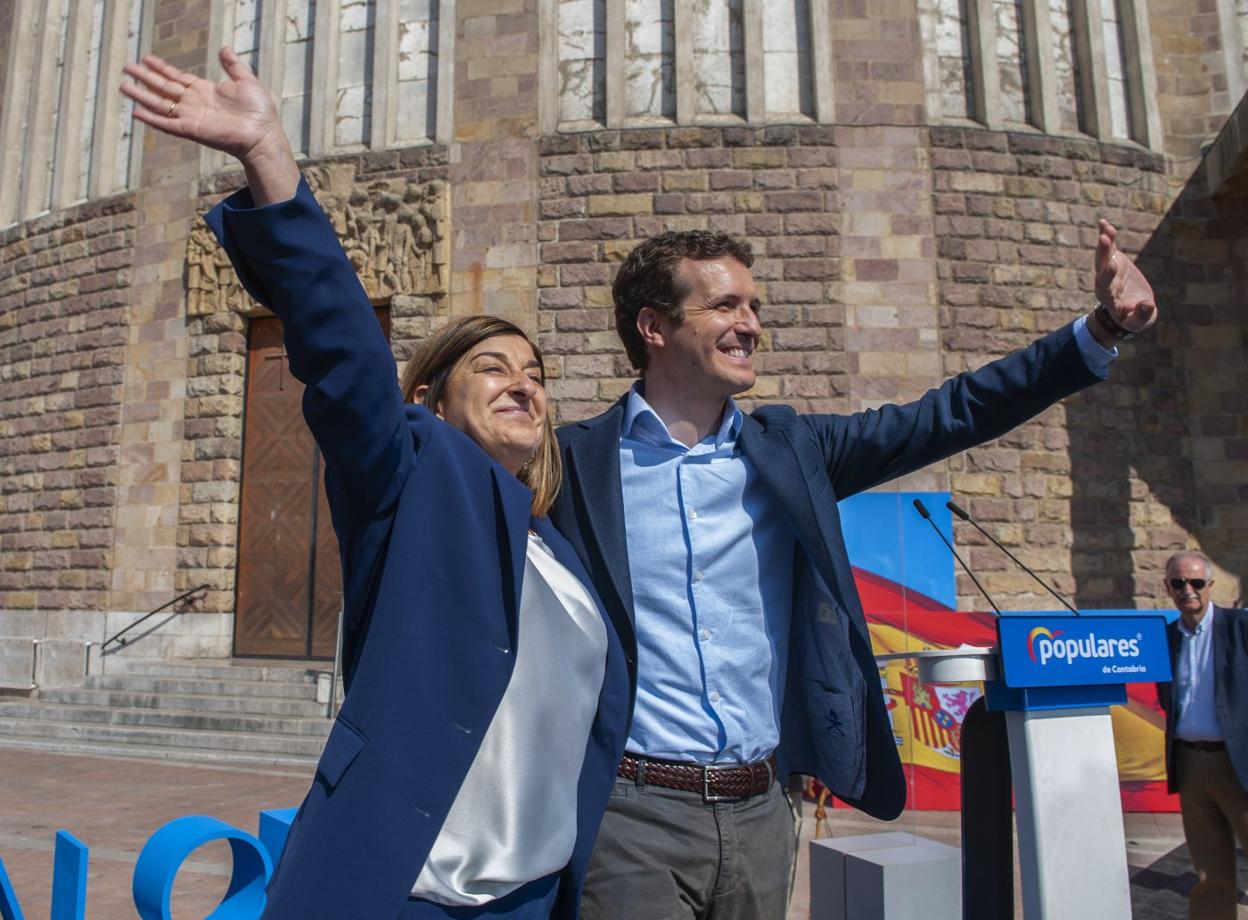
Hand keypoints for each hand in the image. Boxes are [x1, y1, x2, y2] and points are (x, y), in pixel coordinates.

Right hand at [121, 48, 298, 204]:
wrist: (263, 133)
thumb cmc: (258, 111)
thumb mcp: (246, 81)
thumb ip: (233, 65)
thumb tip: (224, 49)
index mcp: (204, 90)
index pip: (177, 77)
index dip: (161, 69)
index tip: (146, 58)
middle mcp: (194, 103)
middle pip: (163, 88)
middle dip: (145, 78)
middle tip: (127, 67)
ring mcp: (191, 116)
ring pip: (160, 104)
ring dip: (142, 95)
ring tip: (123, 86)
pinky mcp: (192, 130)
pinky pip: (167, 124)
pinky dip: (152, 119)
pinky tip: (136, 112)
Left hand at [1093, 219, 1156, 333]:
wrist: (1132, 310)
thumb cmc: (1135, 318)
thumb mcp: (1139, 322)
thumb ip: (1141, 316)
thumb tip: (1147, 305)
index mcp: (1109, 298)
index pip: (1106, 286)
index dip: (1108, 276)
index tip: (1112, 265)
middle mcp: (1105, 283)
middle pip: (1101, 268)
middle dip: (1103, 253)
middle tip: (1104, 239)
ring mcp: (1109, 270)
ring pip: (1103, 256)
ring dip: (1104, 243)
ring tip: (1105, 228)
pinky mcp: (1115, 261)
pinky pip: (1109, 248)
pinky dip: (1106, 236)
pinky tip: (1103, 222)